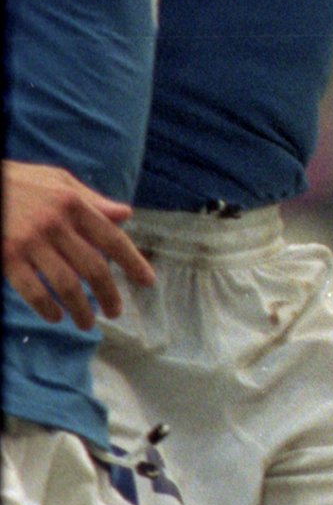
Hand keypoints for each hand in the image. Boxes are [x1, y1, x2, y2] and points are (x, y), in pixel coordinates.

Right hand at [4, 161, 151, 327]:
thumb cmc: (20, 182)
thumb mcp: (58, 181)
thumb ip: (92, 200)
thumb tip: (125, 215)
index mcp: (73, 204)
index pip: (112, 239)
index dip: (133, 263)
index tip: (147, 282)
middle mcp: (55, 224)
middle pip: (93, 268)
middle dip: (109, 295)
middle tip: (114, 312)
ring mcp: (30, 242)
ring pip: (66, 285)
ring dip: (81, 309)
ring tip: (87, 323)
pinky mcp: (7, 257)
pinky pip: (33, 291)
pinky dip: (47, 309)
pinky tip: (55, 317)